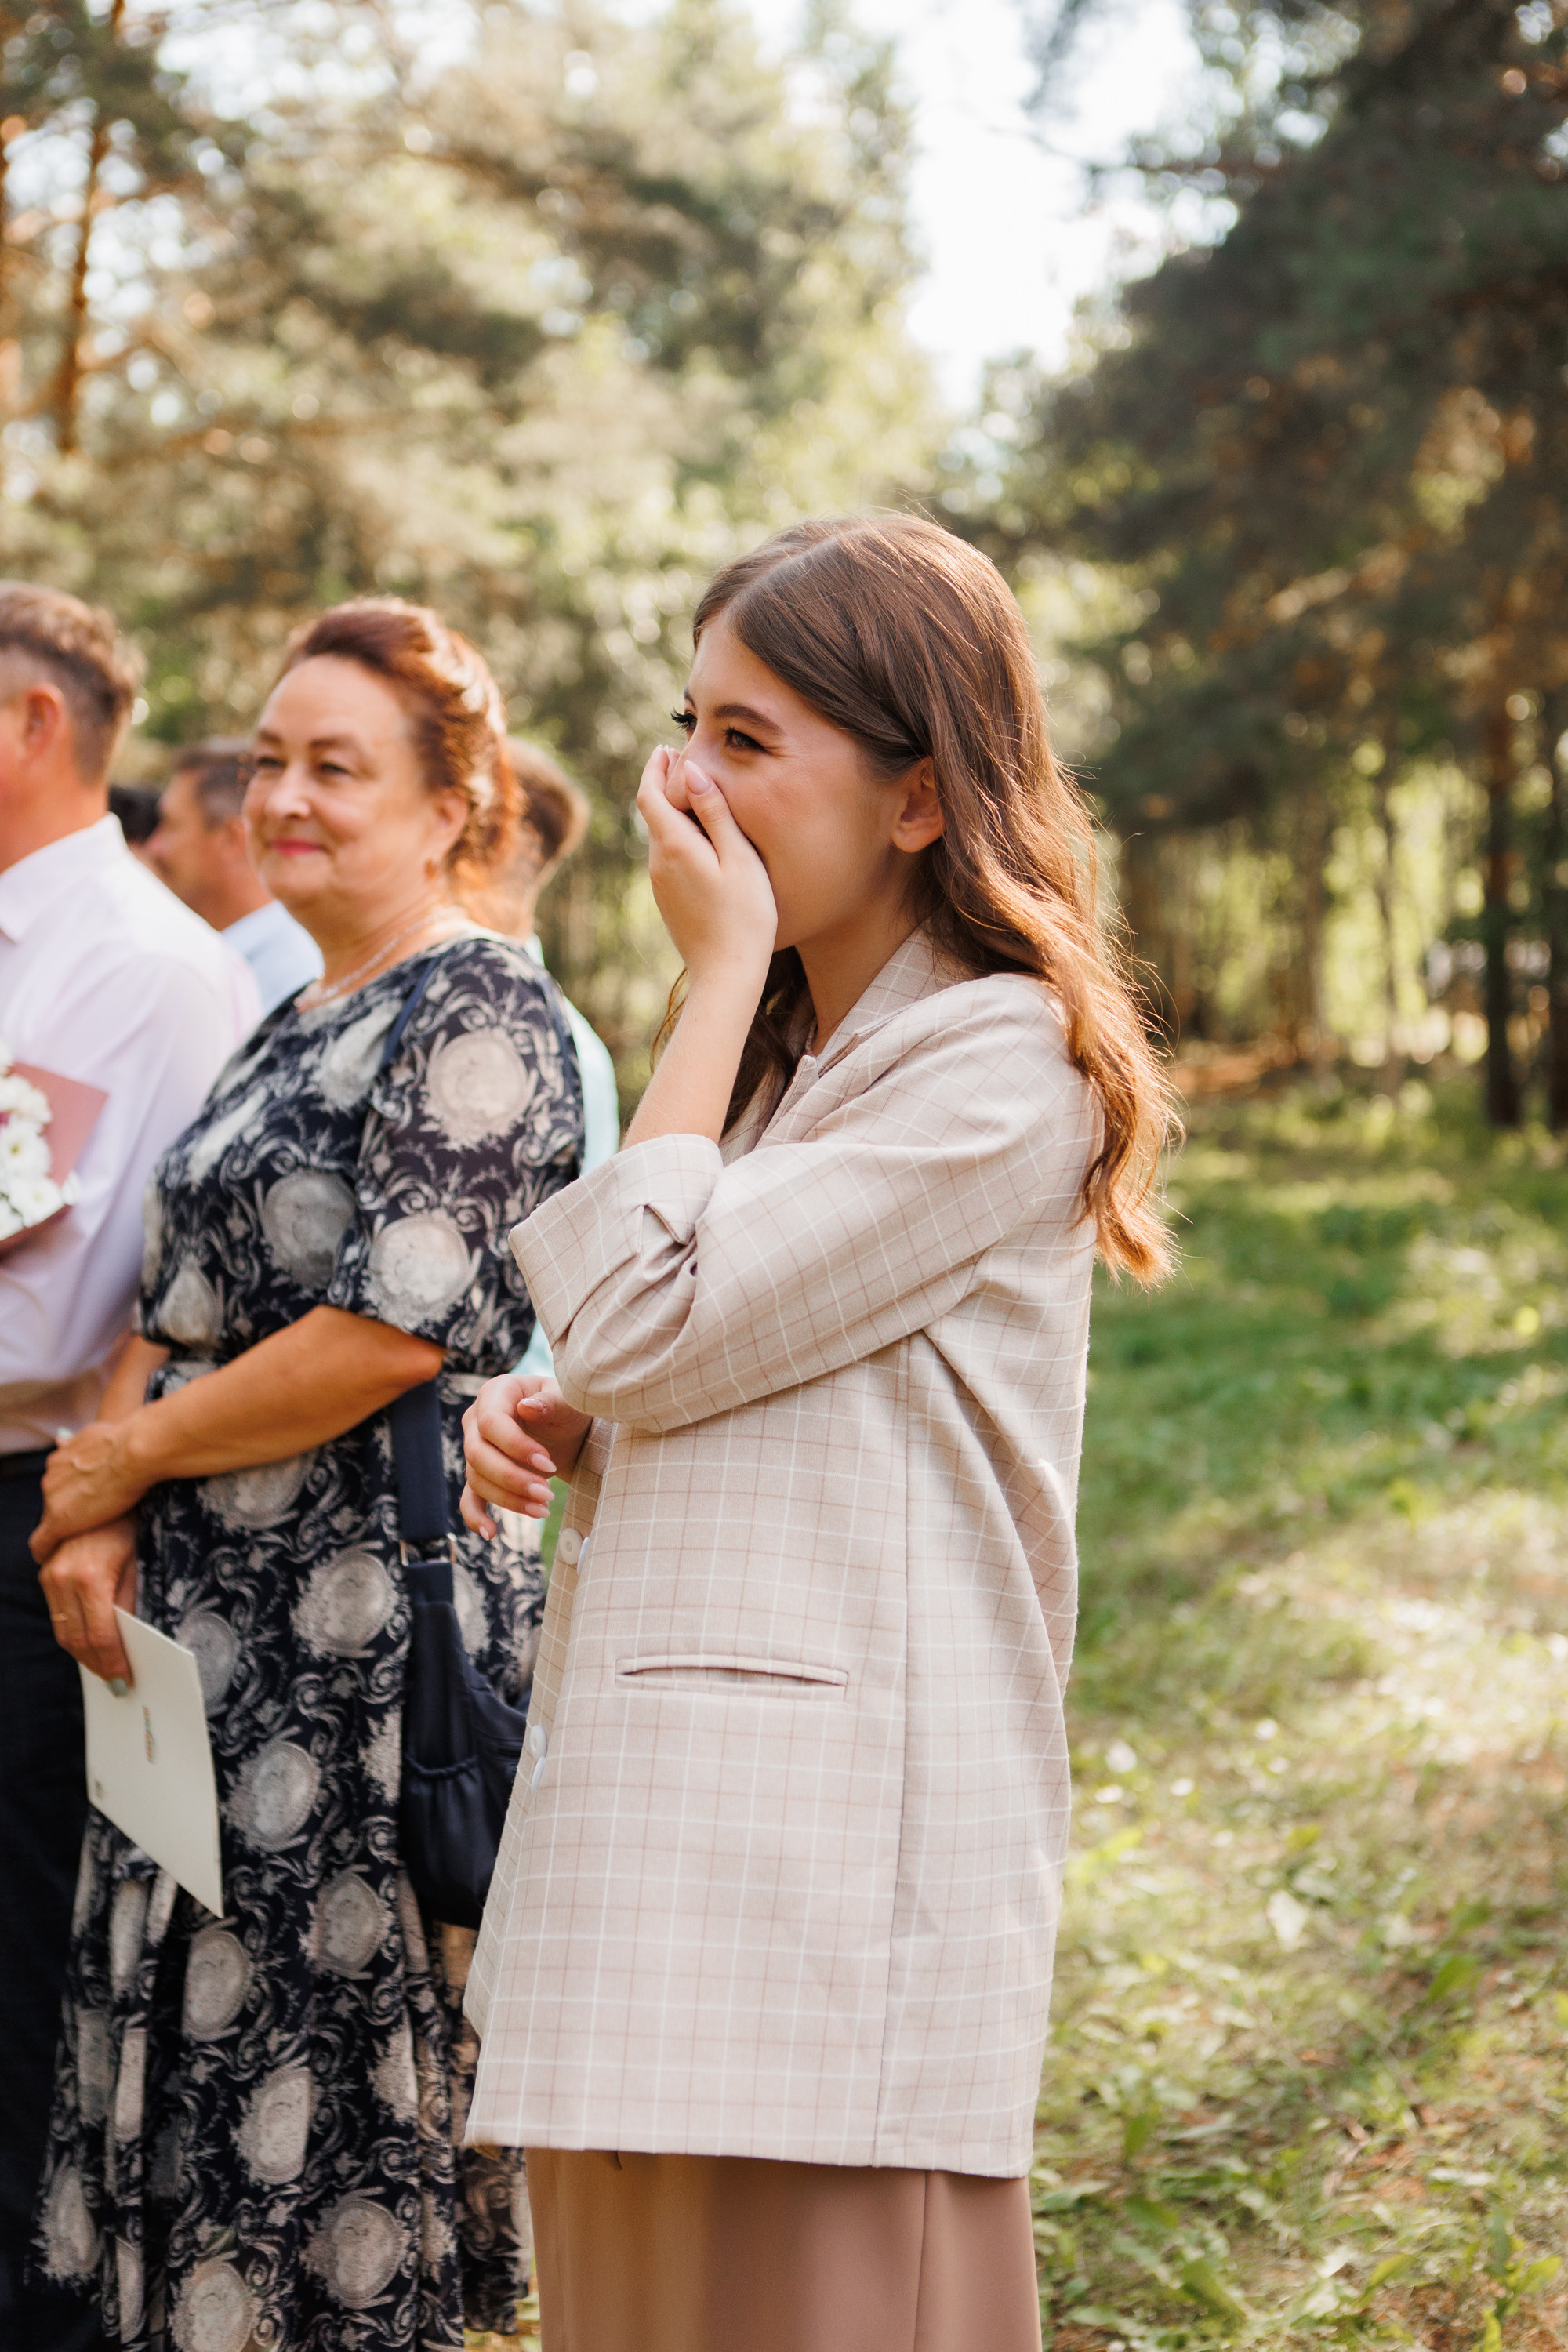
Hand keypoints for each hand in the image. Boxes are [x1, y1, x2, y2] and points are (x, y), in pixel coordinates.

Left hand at [31, 1418, 148, 1564]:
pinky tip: (48, 1558)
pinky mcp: (59, 1521)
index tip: (81, 1501)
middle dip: (66, 1509)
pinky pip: (42, 1542)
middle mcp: (51, 1476)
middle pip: (53, 1500)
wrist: (135, 1451)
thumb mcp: (97, 1433)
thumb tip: (63, 1437)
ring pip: (51, 1519)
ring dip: (62, 1527)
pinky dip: (44, 1551)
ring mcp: (53, 1499)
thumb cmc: (128, 1440)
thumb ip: (79, 1441)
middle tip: (85, 1521)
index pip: (59, 1482)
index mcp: (61, 1458)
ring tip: (75, 1539)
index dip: (70, 1493)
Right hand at [38, 1517, 138, 1684]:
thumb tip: (130, 1638)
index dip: (112, 1662)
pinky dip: (74, 1633)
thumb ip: (130, 1601)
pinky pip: (58, 1614)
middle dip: (97, 1664)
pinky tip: (91, 1643)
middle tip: (116, 1681)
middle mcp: (63, 1579)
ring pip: (63, 1631)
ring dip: (83, 1654)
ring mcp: (50, 1575)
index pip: (100, 1636)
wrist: (107, 1484)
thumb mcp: (139, 1562)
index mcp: (91, 1578)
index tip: (125, 1678)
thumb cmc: (131, 1523)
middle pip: (77, 1640)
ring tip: (104, 1667)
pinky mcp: (47, 1573)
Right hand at [460, 1374, 591, 1536]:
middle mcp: (477, 1419)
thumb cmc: (568, 1407)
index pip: (491, 1423)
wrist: (568, 1428)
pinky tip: (490, 1533)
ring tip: (543, 1510)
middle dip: (512, 1478)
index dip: (516, 1447)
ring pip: (477, 1479)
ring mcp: (476, 1447)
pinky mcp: (481, 1473)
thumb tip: (526, 1408)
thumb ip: (551, 1401)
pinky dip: (475, 1516)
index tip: (548, 1465)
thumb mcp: (568, 1400)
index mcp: (496, 1393)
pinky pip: (469, 1496)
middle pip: (477, 1454)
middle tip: (547, 1494)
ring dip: (508, 1499)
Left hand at [637, 745, 776, 996]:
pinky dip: (677, 836)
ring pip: (659, 837)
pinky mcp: (668, 900)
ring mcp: (661, 885)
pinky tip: (700, 838)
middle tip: (680, 760)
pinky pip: (667, 858)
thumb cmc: (745, 917)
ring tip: (693, 793)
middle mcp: (659, 864)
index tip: (666, 748)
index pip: (649, 795)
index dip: (654, 768)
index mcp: (674, 847)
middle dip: (662, 784)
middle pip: (651, 814)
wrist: (727, 975)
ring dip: (671, 811)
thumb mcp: (739, 858)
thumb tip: (692, 772)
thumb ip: (715, 813)